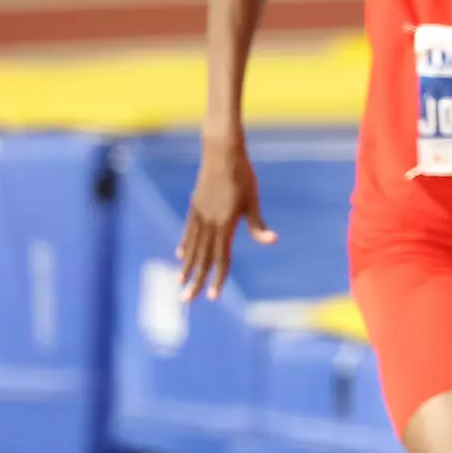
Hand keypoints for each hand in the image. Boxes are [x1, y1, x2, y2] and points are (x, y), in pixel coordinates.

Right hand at [177, 137, 276, 301]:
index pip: (221, 257)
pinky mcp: (195, 205)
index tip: (213, 296)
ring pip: (192, 246)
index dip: (218, 277)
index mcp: (225, 224)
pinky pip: (188, 230)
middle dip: (195, 280)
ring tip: (179, 282)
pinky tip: (180, 254)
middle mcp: (209, 222)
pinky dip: (184, 244)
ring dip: (187, 265)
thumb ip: (258, 225)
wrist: (222, 152)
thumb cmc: (243, 176)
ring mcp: (199, 214)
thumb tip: (272, 241)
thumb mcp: (253, 201)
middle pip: (202, 257)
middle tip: (185, 299)